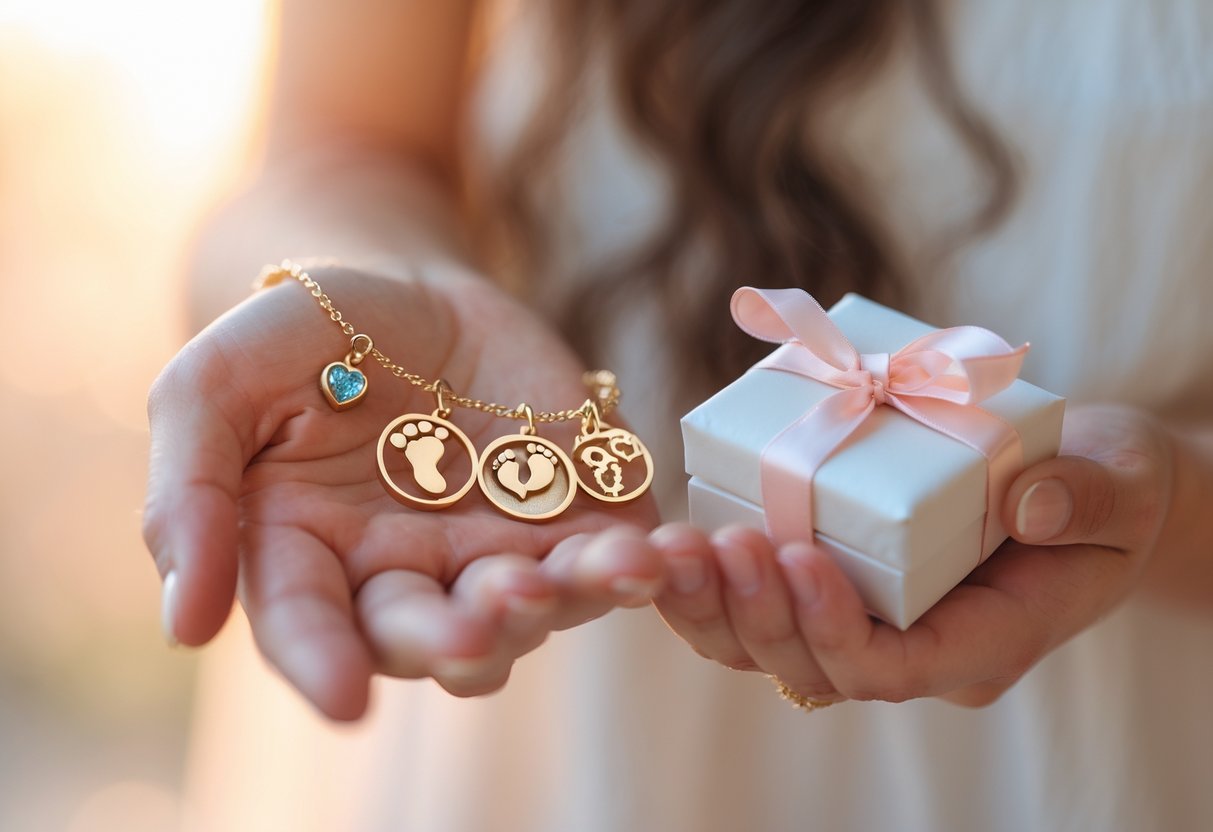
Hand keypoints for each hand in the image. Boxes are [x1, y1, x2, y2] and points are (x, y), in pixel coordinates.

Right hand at [143, 264, 660, 718]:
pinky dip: (630, 567)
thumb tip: (185, 627)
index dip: (323, 665)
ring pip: (527, 612)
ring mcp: (494, 549)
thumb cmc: (299, 337)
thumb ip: (192, 493)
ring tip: (565, 573)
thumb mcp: (214, 386)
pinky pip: (603, 560)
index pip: (309, 629)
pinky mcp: (571, 514)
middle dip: (454, 638)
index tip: (344, 701)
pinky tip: (651, 557)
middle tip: (472, 623)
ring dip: (551, 604)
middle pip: (429, 636)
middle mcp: (403, 575)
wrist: (404, 288)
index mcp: (308, 558)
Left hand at [651, 404, 1173, 705]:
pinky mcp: (829, 579)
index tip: (797, 554)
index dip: (834, 627)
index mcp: (981, 642)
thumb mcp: (1125, 484)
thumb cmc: (1107, 487)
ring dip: (712, 602)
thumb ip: (1090, 497)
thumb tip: (1029, 507)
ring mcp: (864, 618)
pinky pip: (753, 604)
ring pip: (766, 647)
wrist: (1079, 479)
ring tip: (677, 544)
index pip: (891, 669)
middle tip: (724, 542)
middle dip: (757, 613)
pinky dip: (708, 578)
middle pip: (812, 667)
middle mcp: (910, 645)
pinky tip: (675, 536)